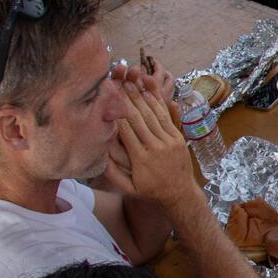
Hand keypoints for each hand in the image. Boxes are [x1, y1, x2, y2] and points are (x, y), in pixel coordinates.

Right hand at [103, 89, 197, 209]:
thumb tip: (97, 156)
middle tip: (118, 83)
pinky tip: (148, 92)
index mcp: (141, 159)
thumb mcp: (128, 188)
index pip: (126, 132)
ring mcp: (169, 142)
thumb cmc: (150, 191)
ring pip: (152, 115)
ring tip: (130, 83)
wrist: (180, 193)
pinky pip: (165, 117)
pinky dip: (157, 104)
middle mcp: (155, 148)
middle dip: (128, 100)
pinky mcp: (178, 138)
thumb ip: (112, 174)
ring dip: (141, 98)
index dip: (117, 114)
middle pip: (138, 119)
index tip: (108, 100)